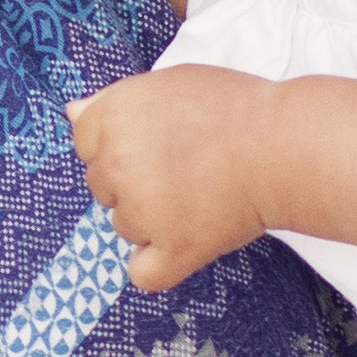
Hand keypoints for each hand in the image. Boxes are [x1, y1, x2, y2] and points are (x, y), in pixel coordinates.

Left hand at [68, 65, 275, 290]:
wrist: (283, 147)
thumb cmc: (233, 108)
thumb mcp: (168, 83)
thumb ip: (115, 100)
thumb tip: (73, 113)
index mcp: (114, 119)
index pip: (85, 143)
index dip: (118, 144)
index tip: (154, 144)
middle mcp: (117, 165)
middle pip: (102, 186)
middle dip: (132, 180)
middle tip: (182, 168)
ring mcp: (141, 211)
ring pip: (124, 226)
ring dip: (150, 219)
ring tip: (196, 196)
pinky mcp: (172, 249)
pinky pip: (142, 273)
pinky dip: (158, 264)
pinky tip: (181, 244)